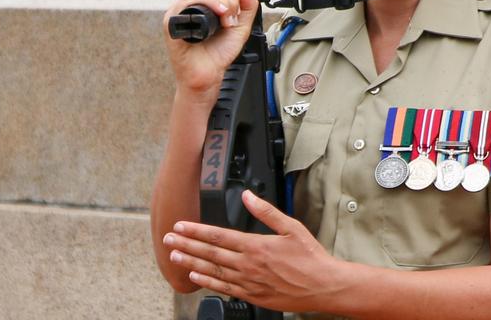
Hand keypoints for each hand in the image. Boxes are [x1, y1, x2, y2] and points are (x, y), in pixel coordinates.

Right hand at [163, 0, 259, 102]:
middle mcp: (188, 4)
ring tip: (226, 23)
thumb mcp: (240, 26)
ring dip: (223, 4)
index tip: (236, 11)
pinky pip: (190, 2)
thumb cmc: (218, 54)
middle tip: (231, 19)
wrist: (206, 76)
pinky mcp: (171, 21)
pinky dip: (210, 6)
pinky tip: (219, 23)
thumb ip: (247, 6)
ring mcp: (178, 11)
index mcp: (201, 3)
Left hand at [163, 190, 339, 312]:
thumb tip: (248, 195)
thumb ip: (266, 211)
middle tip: (168, 239)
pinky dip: (207, 282)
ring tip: (174, 256)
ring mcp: (248, 282)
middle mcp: (248, 265)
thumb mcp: (291, 227)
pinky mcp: (252, 295)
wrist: (323, 286)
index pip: (218, 236)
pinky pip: (224, 288)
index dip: (196, 230)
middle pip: (210, 253)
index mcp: (256, 245)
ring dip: (191, 262)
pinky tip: (195, 276)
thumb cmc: (310, 257)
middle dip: (186, 245)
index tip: (180, 225)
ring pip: (213, 271)